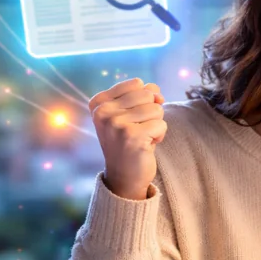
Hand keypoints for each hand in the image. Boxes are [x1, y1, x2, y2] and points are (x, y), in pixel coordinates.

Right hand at [90, 78, 166, 200]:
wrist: (124, 176)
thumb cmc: (130, 140)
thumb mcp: (131, 113)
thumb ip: (144, 94)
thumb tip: (158, 94)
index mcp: (99, 102)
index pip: (136, 83)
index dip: (143, 101)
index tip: (131, 119)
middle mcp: (103, 111)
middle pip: (148, 94)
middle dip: (151, 113)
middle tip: (138, 130)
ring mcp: (115, 123)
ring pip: (157, 109)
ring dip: (155, 125)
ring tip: (142, 138)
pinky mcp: (132, 136)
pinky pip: (162, 124)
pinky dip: (160, 135)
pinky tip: (146, 146)